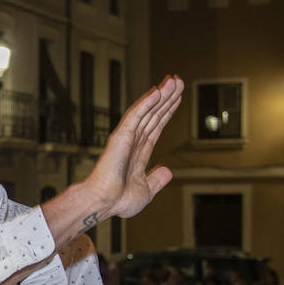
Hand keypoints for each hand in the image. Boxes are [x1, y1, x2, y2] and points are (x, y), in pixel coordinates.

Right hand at [81, 76, 181, 221]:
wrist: (104, 203)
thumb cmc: (119, 200)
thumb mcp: (146, 190)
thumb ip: (157, 180)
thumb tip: (167, 170)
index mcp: (139, 152)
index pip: (157, 126)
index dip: (167, 111)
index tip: (177, 97)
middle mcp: (134, 141)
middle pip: (154, 114)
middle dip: (167, 98)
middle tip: (179, 81)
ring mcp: (127, 137)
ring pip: (147, 111)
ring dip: (161, 95)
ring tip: (174, 80)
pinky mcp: (121, 136)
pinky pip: (136, 116)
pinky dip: (146, 103)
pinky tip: (158, 91)